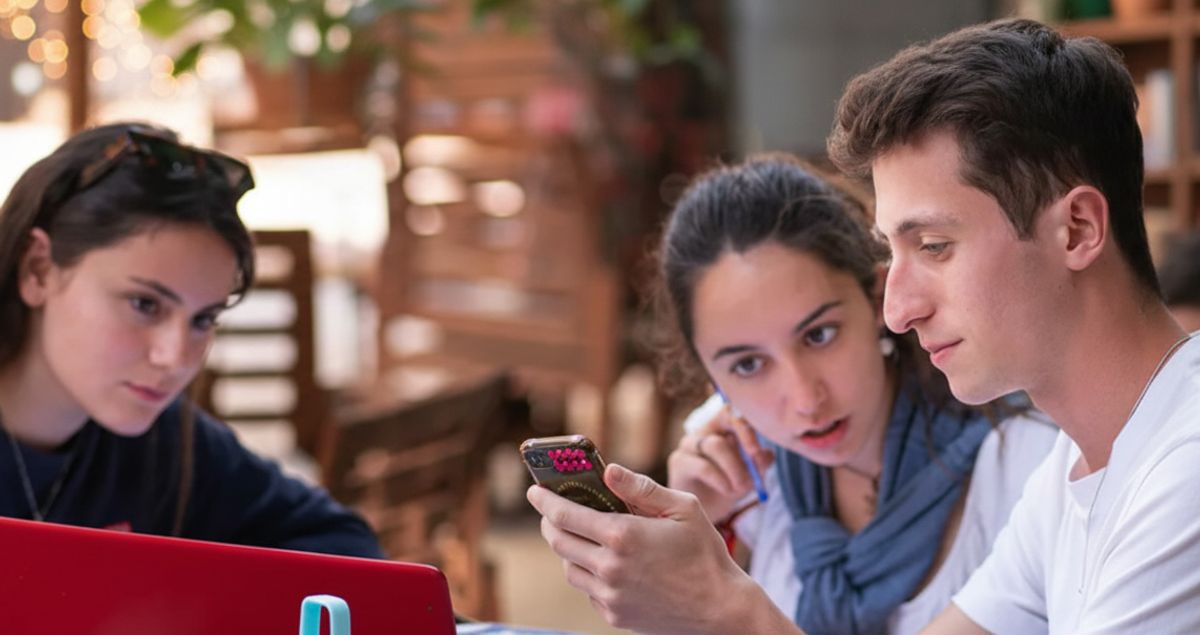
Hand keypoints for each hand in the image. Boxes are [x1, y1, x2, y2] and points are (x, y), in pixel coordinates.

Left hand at [527, 464, 765, 634]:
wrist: (720, 610)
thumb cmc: (705, 554)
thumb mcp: (683, 508)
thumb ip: (641, 488)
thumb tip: (607, 470)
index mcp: (623, 535)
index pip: (566, 514)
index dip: (545, 500)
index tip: (534, 491)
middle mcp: (610, 567)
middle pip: (559, 541)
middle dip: (550, 522)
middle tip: (552, 510)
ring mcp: (610, 595)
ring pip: (570, 567)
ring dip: (568, 548)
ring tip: (580, 535)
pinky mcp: (614, 614)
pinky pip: (587, 589)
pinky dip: (588, 573)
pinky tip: (604, 563)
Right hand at [668, 406, 773, 521]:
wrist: (706, 514)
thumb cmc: (729, 488)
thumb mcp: (751, 475)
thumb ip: (760, 463)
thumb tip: (765, 453)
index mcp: (723, 426)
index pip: (733, 410)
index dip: (747, 424)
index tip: (757, 450)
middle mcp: (704, 430)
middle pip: (725, 420)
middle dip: (745, 445)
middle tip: (755, 473)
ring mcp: (689, 443)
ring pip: (716, 445)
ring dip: (734, 468)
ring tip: (741, 487)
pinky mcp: (678, 461)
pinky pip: (703, 466)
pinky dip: (720, 480)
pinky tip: (727, 491)